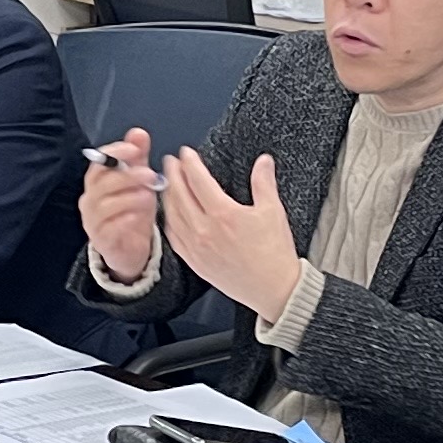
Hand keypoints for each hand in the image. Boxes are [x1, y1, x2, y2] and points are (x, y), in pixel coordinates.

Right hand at [81, 130, 161, 283]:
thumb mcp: (139, 181)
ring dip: (129, 198)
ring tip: (149, 196)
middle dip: (127, 175)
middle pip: (102, 182)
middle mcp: (90, 200)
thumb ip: (138, 157)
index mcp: (97, 181)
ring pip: (105, 205)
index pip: (99, 161)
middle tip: (150, 174)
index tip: (134, 149)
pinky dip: (124, 221)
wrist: (130, 248)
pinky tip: (139, 217)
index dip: (116, 153)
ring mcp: (93, 221)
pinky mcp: (102, 240)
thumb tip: (138, 133)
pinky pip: (110, 229)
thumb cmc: (133, 211)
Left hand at [159, 146, 303, 319]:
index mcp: (224, 214)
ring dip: (168, 196)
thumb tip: (263, 161)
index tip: (186, 153)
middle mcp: (205, 230)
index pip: (198, 181)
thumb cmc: (275, 253)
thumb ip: (264, 182)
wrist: (273, 289)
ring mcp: (197, 248)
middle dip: (173, 175)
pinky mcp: (195, 262)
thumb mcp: (273, 212)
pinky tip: (170, 215)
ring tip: (168, 183)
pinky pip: (174, 238)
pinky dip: (169, 222)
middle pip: (180, 195)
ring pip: (173, 216)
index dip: (190, 163)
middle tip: (170, 161)